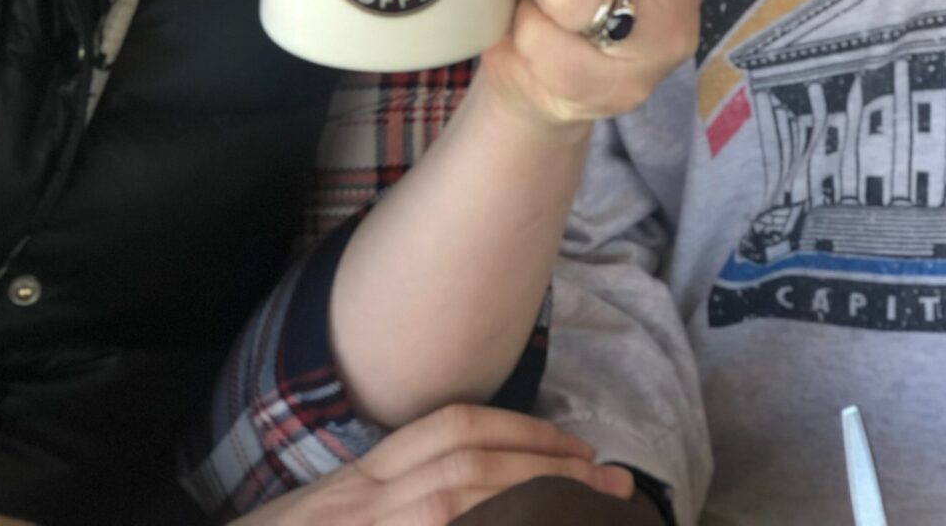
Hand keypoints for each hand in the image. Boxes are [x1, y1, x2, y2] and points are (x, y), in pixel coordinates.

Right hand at [244, 407, 634, 523]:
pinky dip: (485, 524)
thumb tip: (471, 497)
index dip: (520, 429)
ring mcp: (363, 522)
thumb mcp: (333, 519)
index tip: (575, 446)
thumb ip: (395, 500)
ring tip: (590, 504)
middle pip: (467, 459)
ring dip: (531, 497)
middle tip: (611, 478)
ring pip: (457, 500)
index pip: (450, 429)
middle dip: (547, 462)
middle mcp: (363, 499)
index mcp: (360, 481)